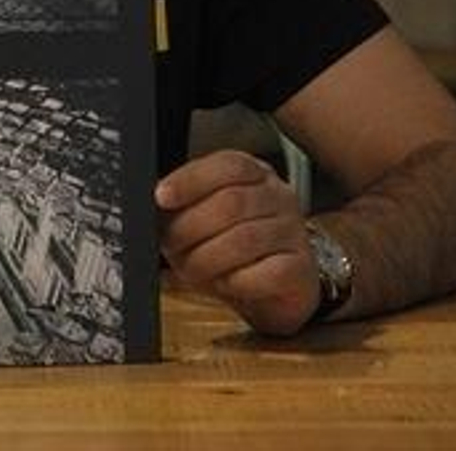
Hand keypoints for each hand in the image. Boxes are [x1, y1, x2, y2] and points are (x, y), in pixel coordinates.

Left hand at [155, 150, 318, 335]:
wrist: (274, 289)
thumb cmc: (233, 249)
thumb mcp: (205, 218)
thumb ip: (184, 205)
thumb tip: (154, 202)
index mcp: (254, 175)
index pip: (227, 166)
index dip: (191, 180)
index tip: (161, 196)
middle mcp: (279, 197)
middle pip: (232, 202)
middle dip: (191, 227)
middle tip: (172, 246)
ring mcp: (294, 231)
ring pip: (245, 239)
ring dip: (208, 258)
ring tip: (193, 269)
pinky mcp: (302, 268)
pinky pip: (266, 272)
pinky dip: (237, 281)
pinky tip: (226, 282)